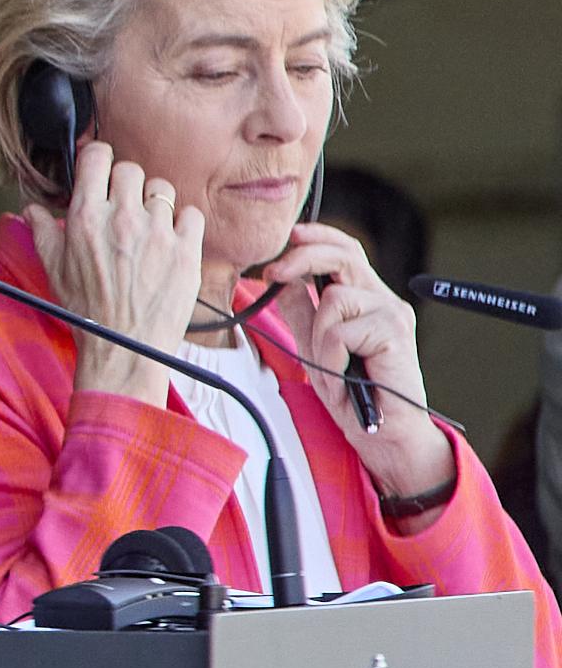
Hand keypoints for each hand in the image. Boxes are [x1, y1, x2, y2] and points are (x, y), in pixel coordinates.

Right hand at [27, 140, 203, 405]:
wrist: (124, 347)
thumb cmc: (87, 311)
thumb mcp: (54, 269)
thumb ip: (42, 231)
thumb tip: (31, 210)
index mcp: (86, 218)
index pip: (96, 158)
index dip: (97, 158)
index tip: (99, 168)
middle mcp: (122, 218)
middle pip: (130, 169)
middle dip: (124, 182)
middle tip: (122, 203)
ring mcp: (158, 233)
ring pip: (162, 189)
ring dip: (154, 202)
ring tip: (148, 225)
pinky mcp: (186, 250)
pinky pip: (190, 214)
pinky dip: (183, 222)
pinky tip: (171, 238)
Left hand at [256, 223, 450, 500]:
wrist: (384, 431)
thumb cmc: (353, 390)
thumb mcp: (315, 344)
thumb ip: (301, 311)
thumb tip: (279, 278)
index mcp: (367, 298)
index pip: (346, 251)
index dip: (319, 236)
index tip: (291, 236)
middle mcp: (384, 300)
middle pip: (344, 256)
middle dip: (302, 258)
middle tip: (272, 274)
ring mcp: (392, 314)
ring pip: (333, 299)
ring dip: (318, 337)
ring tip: (332, 367)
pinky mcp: (394, 333)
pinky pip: (338, 331)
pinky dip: (329, 355)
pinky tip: (343, 376)